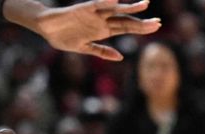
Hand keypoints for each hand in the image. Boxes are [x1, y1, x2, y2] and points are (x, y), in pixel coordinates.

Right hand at [31, 0, 160, 61]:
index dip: (142, 27)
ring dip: (129, 7)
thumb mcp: (85, 48)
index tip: (156, 27)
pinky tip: (117, 0)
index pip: (127, 28)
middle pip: (126, 20)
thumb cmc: (63, 37)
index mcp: (104, 30)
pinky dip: (106, 2)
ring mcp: (94, 14)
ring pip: (115, 9)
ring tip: (145, 5)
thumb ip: (102, 51)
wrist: (45, 27)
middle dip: (142, 21)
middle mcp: (102, 20)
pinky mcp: (83, 8)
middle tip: (159, 23)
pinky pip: (96, 4)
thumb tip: (120, 57)